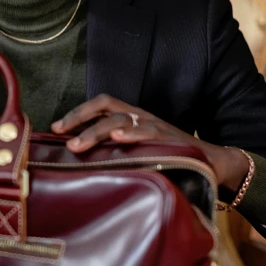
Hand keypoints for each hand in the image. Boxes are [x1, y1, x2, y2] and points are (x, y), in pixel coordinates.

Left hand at [51, 94, 248, 189]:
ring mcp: (154, 125)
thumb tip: (81, 157)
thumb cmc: (166, 155)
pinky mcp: (169, 139)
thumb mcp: (136, 149)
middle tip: (61, 134)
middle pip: (106, 108)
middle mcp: (140, 116)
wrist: (210, 161)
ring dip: (97, 131)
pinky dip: (132, 133)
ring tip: (78, 144)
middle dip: (80, 119)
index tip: (55, 127)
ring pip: (121, 119)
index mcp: (131, 116)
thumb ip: (113, 149)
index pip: (101, 104)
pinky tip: (118, 138)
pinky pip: (148, 132)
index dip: (77, 112)